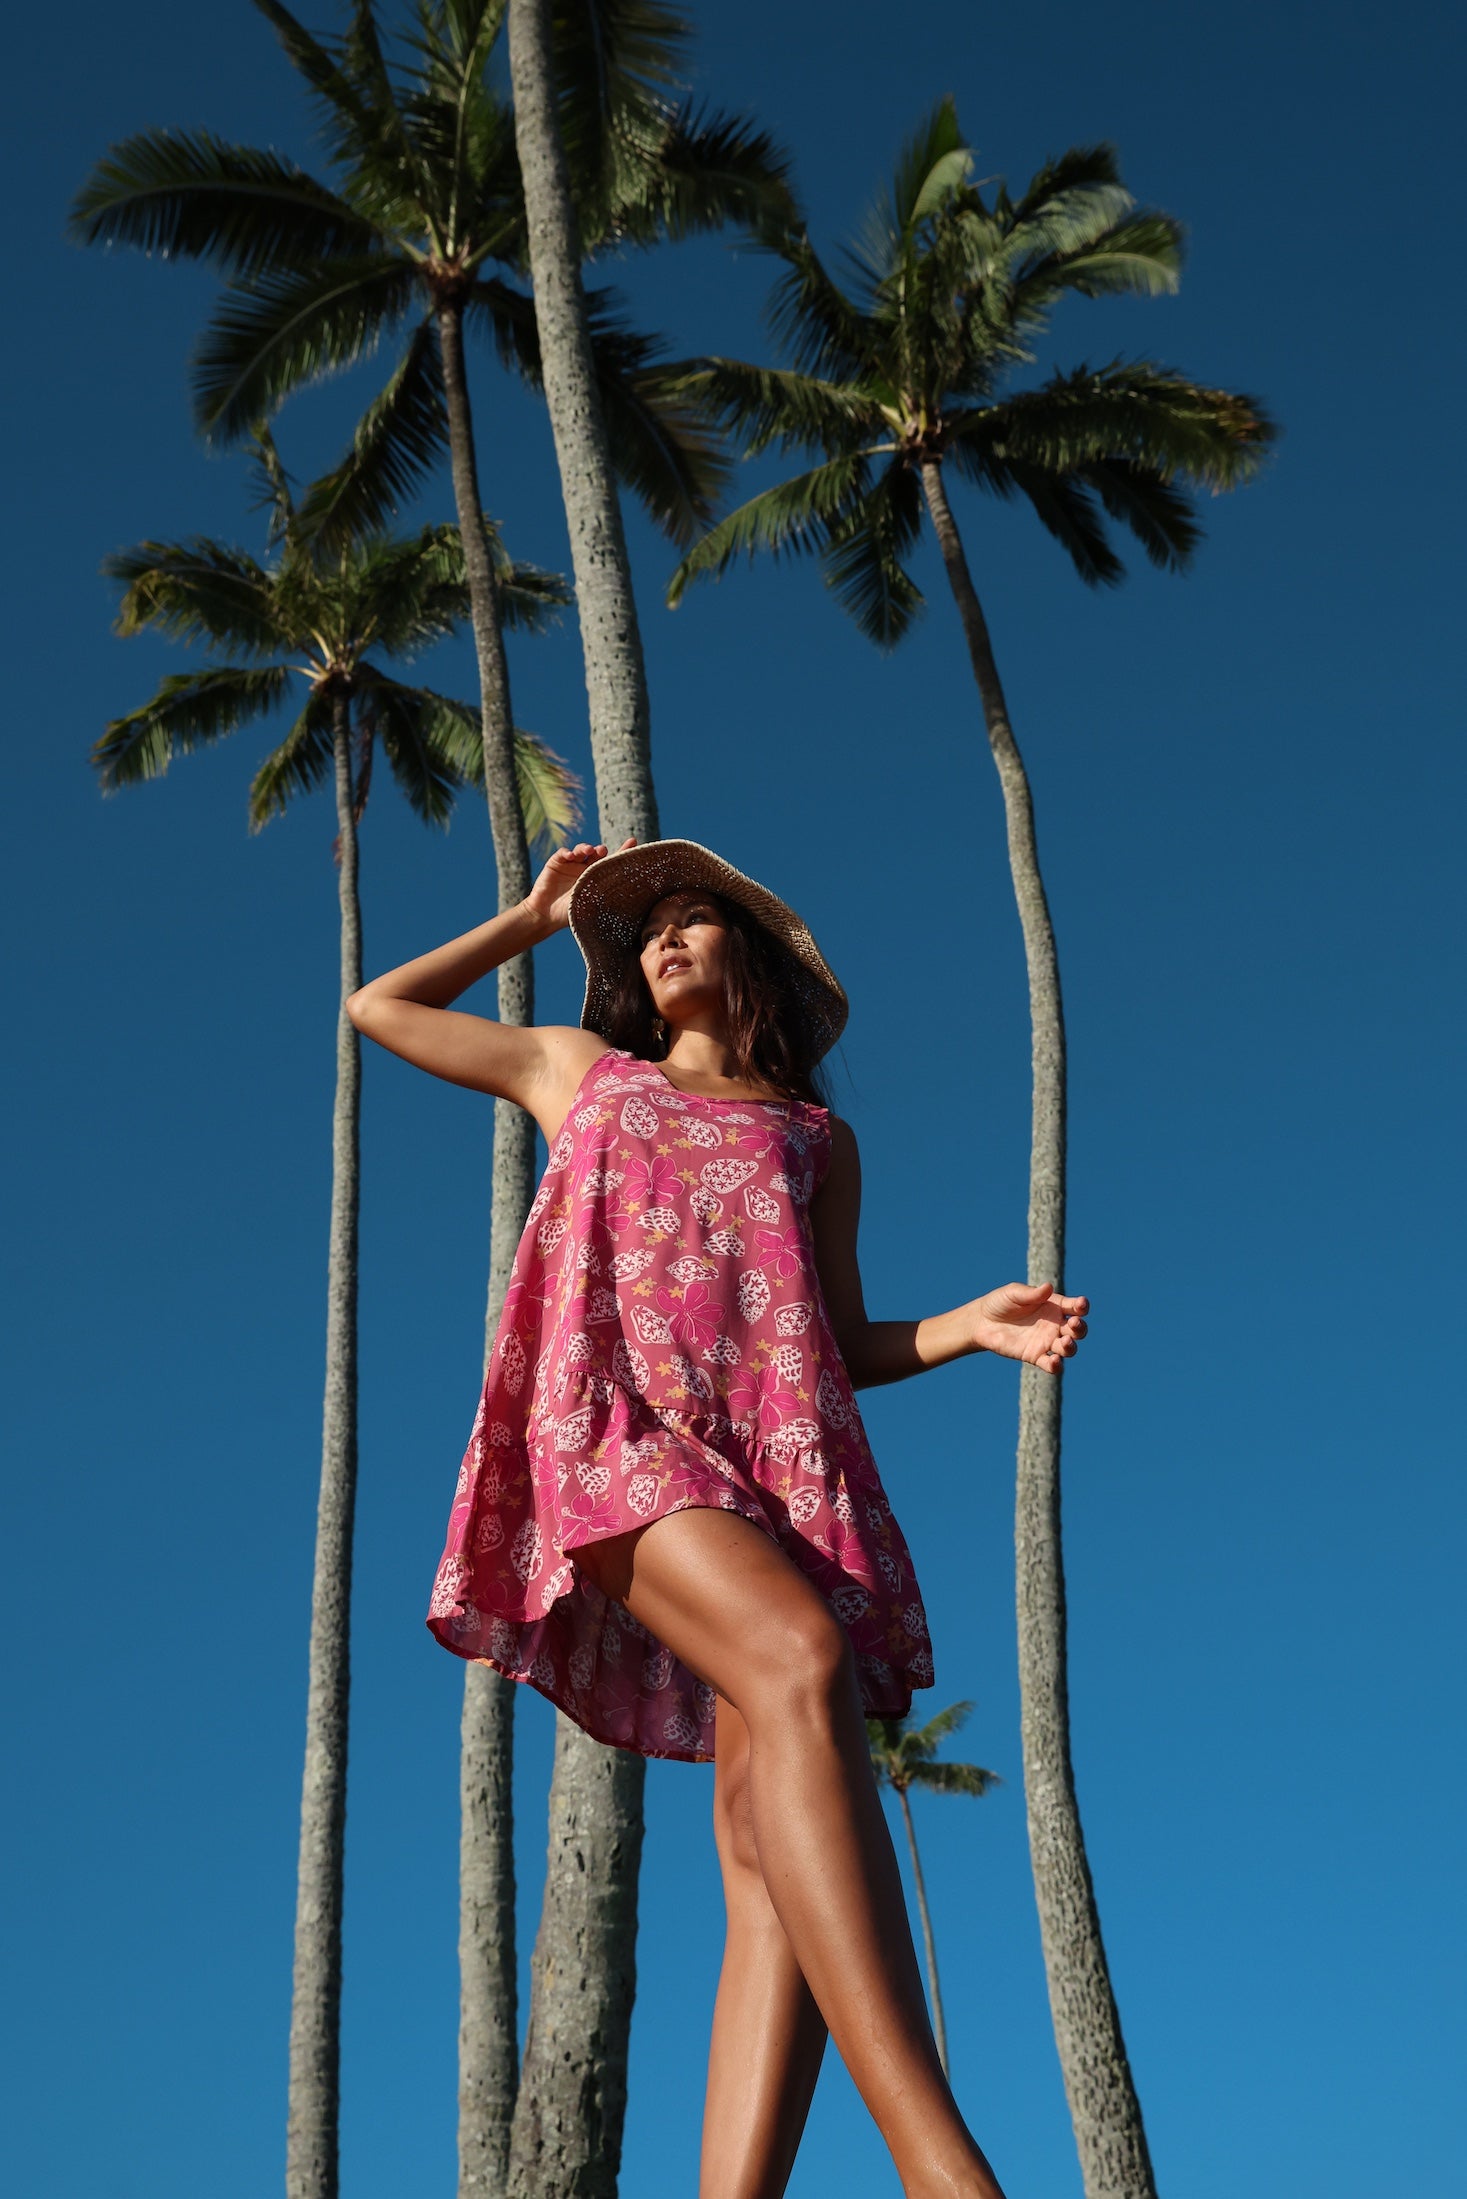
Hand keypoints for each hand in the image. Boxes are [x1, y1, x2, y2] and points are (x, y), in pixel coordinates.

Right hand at [523, 837, 636, 930]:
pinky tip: (570, 856)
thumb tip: (632, 892)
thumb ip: (605, 894)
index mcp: (597, 878)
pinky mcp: (556, 862)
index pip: (611, 863)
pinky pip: (563, 852)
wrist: (545, 915)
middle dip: (601, 850)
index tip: (633, 840)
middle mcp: (585, 869)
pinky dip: (567, 852)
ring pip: (581, 849)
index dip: (622, 851)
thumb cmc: (570, 914)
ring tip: (588, 850)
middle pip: (597, 853)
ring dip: (585, 847)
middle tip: (602, 851)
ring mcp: (571, 864)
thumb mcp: (591, 904)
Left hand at [971, 1281, 1088, 1373]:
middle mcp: (1054, 1325)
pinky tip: (1054, 1361)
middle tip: (1073, 1324)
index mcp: (1053, 1306)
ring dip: (1071, 1347)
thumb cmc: (1000, 1302)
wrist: (981, 1322)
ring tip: (1064, 1342)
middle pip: (1077, 1330)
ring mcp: (1046, 1341)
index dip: (1081, 1306)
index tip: (1080, 1305)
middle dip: (1080, 1328)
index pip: (1074, 1307)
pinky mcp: (1035, 1356)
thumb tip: (1048, 1288)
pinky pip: (1050, 1364)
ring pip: (1068, 1348)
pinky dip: (1056, 1366)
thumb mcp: (1014, 1293)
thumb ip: (1031, 1294)